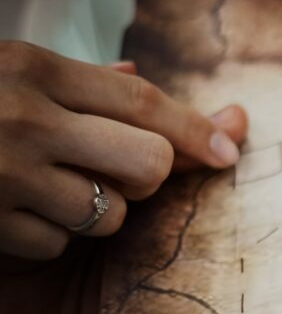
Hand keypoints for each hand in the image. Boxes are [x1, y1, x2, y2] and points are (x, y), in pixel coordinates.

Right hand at [0, 41, 246, 259]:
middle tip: (116, 169)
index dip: (196, 129)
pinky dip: (50, 232)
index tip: (228, 151)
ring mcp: (6, 174)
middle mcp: (28, 120)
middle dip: (150, 174)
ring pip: (112, 213)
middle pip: (149, 161)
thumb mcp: (10, 69)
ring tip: (51, 185)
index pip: (144, 103)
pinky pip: (58, 244)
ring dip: (98, 207)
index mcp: (37, 70)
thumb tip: (135, 76)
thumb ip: (76, 79)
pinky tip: (19, 206)